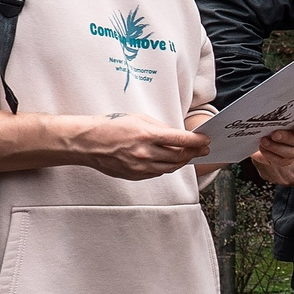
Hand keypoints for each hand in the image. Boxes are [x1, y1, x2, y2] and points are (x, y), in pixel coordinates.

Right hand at [72, 115, 209, 179]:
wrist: (88, 143)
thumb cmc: (111, 126)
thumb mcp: (138, 118)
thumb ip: (159, 127)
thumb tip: (176, 135)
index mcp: (147, 135)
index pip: (181, 140)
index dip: (197, 141)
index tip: (205, 140)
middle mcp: (145, 153)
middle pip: (179, 157)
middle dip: (194, 153)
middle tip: (202, 149)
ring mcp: (140, 167)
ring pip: (170, 168)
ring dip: (182, 161)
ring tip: (188, 155)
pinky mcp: (135, 176)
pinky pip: (157, 173)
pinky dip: (166, 167)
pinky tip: (169, 161)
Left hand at [250, 118, 293, 187]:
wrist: (262, 138)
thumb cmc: (269, 125)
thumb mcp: (271, 119)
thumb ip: (274, 117)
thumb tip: (267, 115)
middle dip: (286, 138)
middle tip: (274, 135)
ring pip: (291, 152)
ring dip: (275, 147)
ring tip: (264, 141)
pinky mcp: (286, 160)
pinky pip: (281, 161)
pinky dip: (270, 155)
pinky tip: (262, 149)